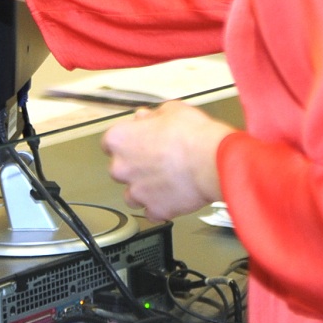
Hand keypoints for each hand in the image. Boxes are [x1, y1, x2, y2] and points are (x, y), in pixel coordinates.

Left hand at [101, 100, 231, 220]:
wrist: (212, 162)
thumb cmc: (193, 136)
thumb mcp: (171, 110)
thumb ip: (153, 115)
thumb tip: (148, 117)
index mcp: (120, 139)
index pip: (110, 143)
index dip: (127, 142)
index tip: (137, 143)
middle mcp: (122, 167)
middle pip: (119, 169)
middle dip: (135, 167)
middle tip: (156, 161)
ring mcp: (137, 191)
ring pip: (131, 195)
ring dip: (143, 190)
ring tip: (163, 182)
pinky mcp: (155, 209)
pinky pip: (152, 212)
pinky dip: (160, 207)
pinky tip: (172, 197)